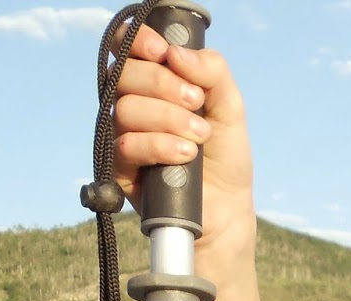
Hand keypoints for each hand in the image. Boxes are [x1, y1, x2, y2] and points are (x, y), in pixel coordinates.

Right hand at [112, 22, 255, 287]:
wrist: (226, 210)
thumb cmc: (225, 158)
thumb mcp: (230, 108)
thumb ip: (213, 73)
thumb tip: (177, 53)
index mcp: (155, 83)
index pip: (129, 47)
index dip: (139, 41)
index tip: (164, 51)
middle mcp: (134, 105)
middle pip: (126, 74)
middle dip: (164, 84)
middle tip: (196, 102)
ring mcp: (123, 135)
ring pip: (126, 109)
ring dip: (168, 119)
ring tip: (198, 137)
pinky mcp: (120, 168)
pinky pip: (127, 145)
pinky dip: (159, 145)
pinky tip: (184, 155)